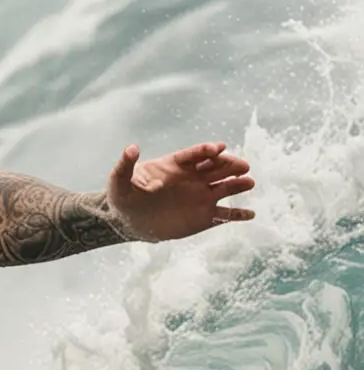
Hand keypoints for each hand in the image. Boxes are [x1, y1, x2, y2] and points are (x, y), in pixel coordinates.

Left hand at [105, 141, 255, 241]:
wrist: (128, 222)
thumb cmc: (124, 197)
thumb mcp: (119, 181)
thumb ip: (125, 165)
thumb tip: (131, 148)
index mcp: (177, 165)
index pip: (196, 154)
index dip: (207, 150)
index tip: (218, 148)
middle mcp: (194, 178)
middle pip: (217, 167)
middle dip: (230, 165)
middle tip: (243, 165)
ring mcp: (201, 196)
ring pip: (225, 188)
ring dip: (238, 185)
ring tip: (249, 182)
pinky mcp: (204, 216)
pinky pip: (225, 214)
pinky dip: (237, 215)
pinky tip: (250, 214)